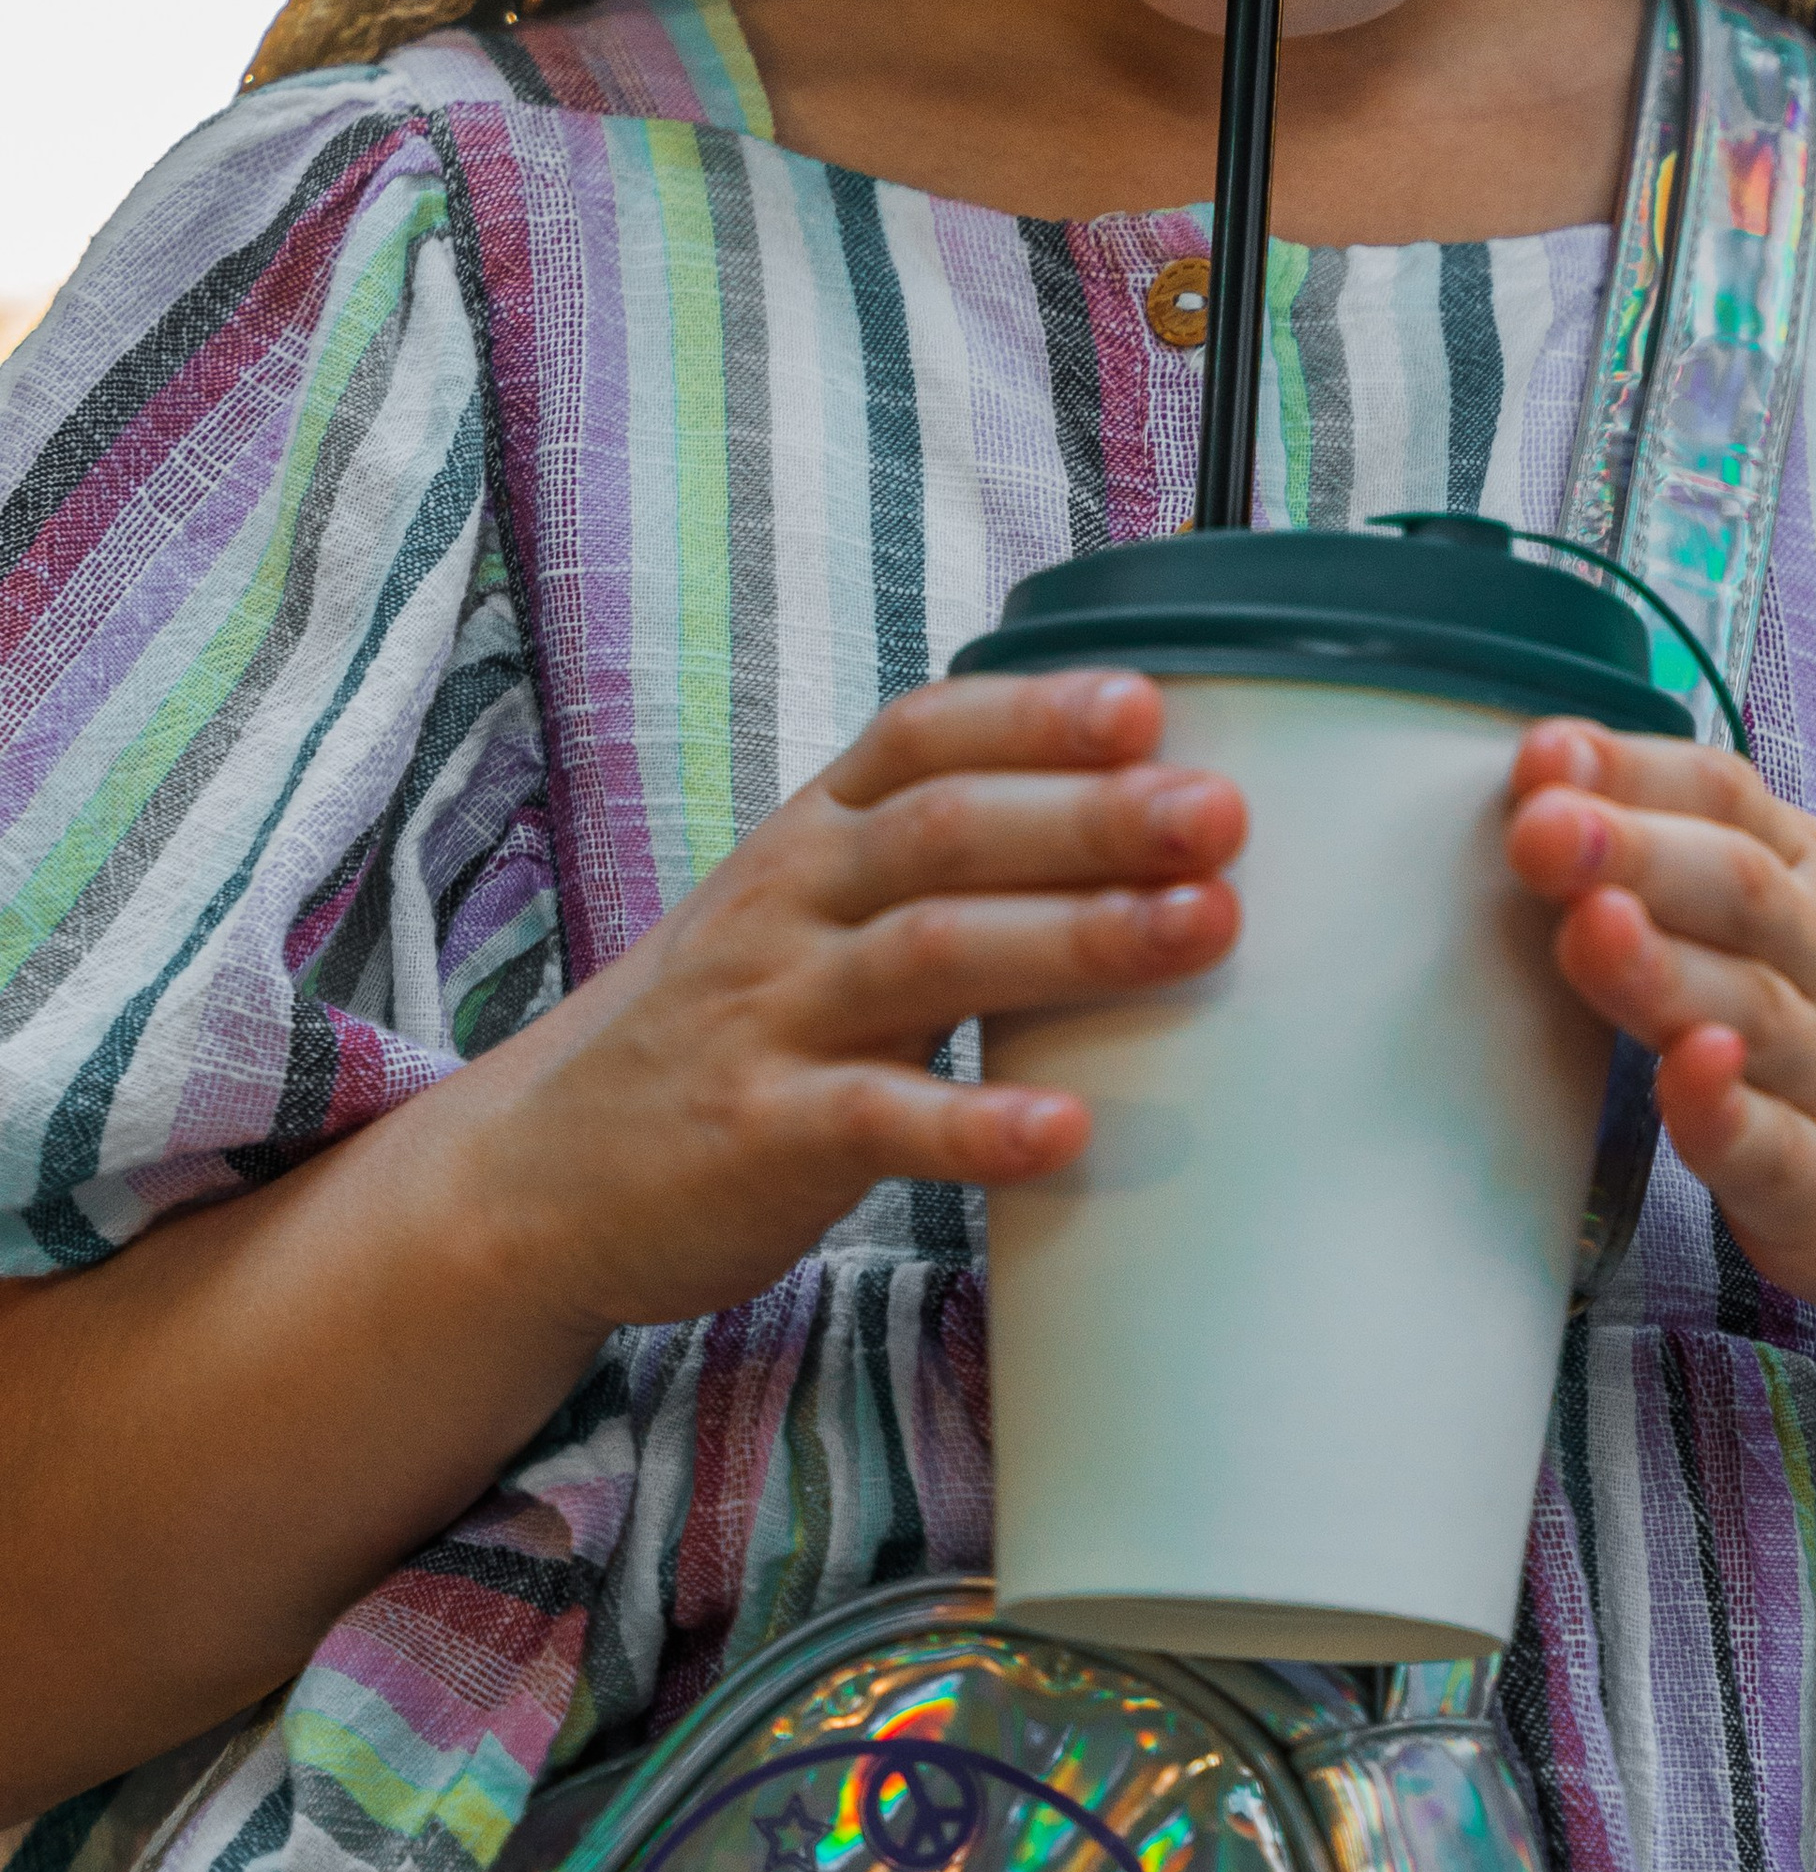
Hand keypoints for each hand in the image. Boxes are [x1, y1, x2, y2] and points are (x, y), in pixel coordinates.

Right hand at [451, 669, 1240, 1345]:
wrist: (540, 1172)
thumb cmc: (728, 1026)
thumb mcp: (805, 907)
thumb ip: (938, 860)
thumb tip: (1140, 814)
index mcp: (814, 834)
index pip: (921, 735)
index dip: (1034, 712)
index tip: (1149, 700)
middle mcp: (791, 903)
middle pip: (948, 830)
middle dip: (1093, 813)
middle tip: (1219, 813)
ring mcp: (772, 1017)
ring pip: (930, 953)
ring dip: (1076, 937)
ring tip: (1201, 928)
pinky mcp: (760, 1136)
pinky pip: (876, 1121)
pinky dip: (975, 1124)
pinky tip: (1068, 1127)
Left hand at [1507, 726, 1815, 1334]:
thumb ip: (1705, 853)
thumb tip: (1550, 787)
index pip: (1729, 800)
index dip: (1634, 771)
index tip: (1543, 754)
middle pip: (1736, 890)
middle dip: (1632, 853)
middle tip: (1542, 829)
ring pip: (1747, 1011)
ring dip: (1660, 968)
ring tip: (1590, 925)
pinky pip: (1778, 1154)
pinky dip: (1727, 1115)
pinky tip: (1689, 1076)